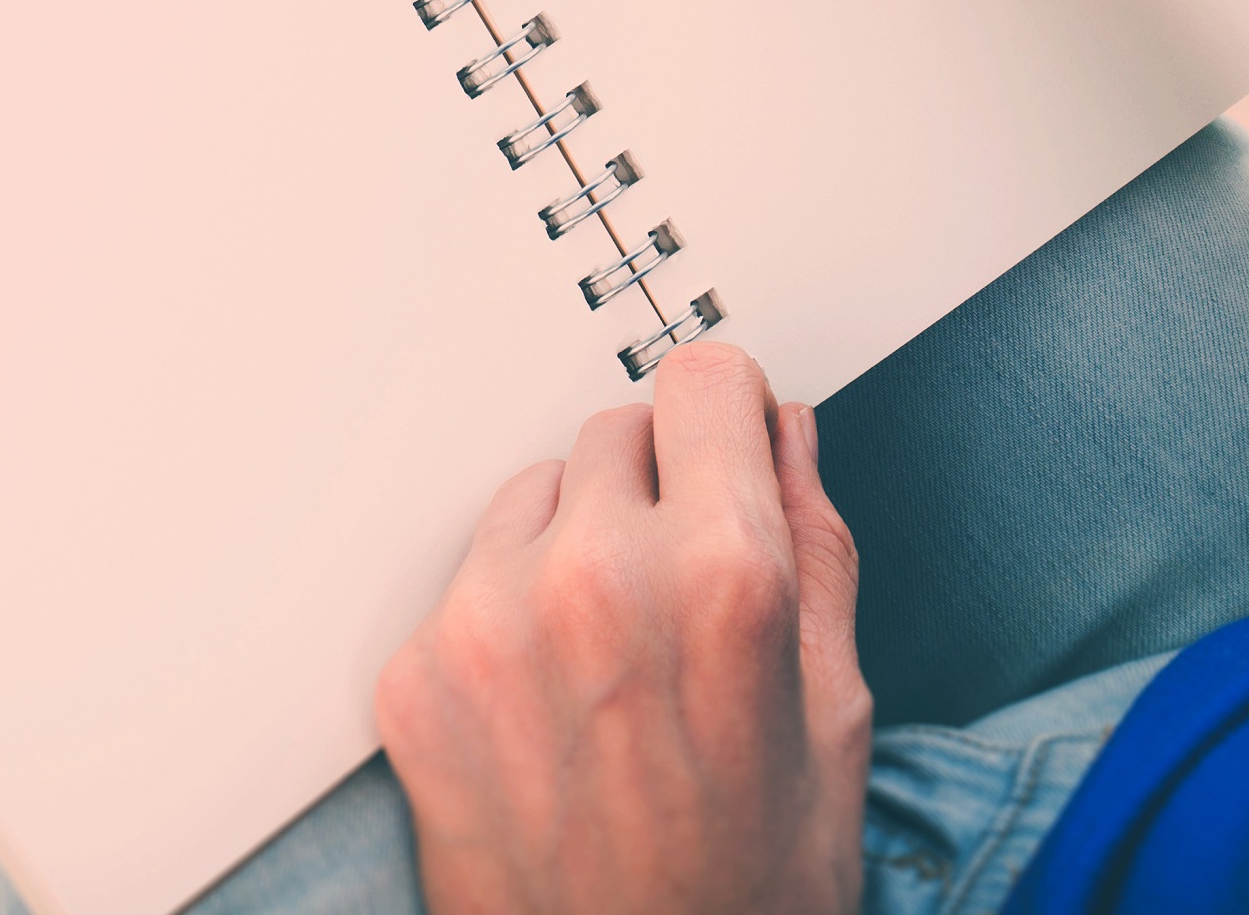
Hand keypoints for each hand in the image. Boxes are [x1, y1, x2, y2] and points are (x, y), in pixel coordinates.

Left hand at [375, 343, 870, 914]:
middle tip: (682, 599)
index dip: (726, 418)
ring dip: (573, 547)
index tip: (725, 445)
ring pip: (534, 497)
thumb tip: (784, 434)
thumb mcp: (833, 717)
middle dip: (657, 491)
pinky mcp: (415, 675)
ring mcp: (486, 624)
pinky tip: (553, 710)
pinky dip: (506, 621)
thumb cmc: (747, 890)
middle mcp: (592, 578)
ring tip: (615, 670)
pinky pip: (467, 582)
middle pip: (616, 431)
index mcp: (719, 577)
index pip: (700, 384)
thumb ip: (814, 547)